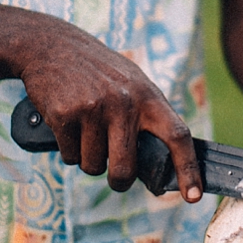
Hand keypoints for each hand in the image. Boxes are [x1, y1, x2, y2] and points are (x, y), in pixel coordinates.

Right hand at [16, 17, 203, 200]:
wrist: (50, 45)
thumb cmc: (97, 70)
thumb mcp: (131, 82)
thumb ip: (147, 116)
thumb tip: (161, 165)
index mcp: (147, 96)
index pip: (177, 135)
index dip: (187, 168)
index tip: (192, 196)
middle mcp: (123, 102)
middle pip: (125, 167)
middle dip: (119, 181)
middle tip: (116, 179)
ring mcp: (92, 109)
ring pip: (93, 165)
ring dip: (87, 159)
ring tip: (84, 131)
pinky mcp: (64, 115)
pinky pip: (69, 156)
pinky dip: (68, 150)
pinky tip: (66, 126)